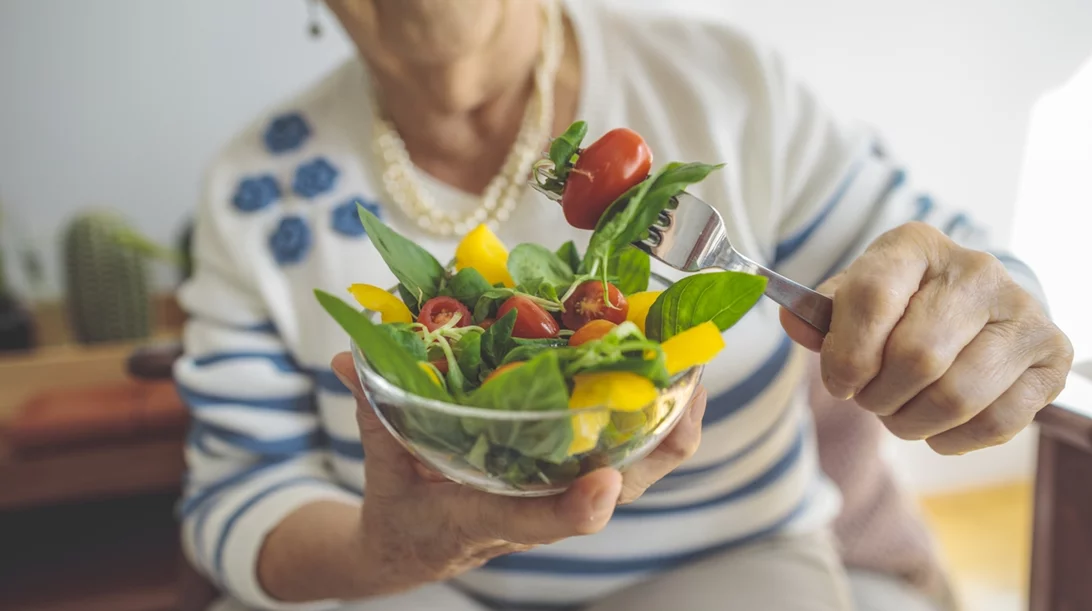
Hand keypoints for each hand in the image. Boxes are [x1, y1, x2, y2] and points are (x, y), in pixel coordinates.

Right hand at [329, 352, 706, 592]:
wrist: (412, 549)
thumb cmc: (402, 513)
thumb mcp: (381, 469)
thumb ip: (374, 413)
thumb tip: (350, 358)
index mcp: (488, 519)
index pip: (538, 522)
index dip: (574, 509)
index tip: (601, 486)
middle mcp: (540, 510)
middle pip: (623, 489)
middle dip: (663, 439)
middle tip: (689, 375)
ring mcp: (562, 495)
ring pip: (640, 469)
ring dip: (673, 420)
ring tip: (694, 358)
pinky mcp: (570, 479)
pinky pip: (630, 452)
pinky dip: (655, 415)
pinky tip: (667, 369)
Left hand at [781, 221, 1072, 454]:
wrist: (973, 308)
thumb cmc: (900, 308)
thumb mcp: (854, 300)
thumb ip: (821, 316)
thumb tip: (793, 321)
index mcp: (916, 245)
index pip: (873, 297)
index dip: (847, 354)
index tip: (839, 382)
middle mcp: (977, 270)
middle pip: (917, 357)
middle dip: (879, 396)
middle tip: (871, 399)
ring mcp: (1023, 312)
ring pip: (956, 396)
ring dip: (912, 422)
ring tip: (900, 414)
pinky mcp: (1051, 357)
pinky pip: (996, 422)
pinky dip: (953, 439)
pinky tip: (937, 427)